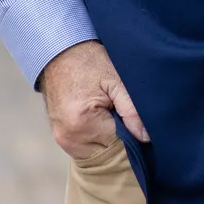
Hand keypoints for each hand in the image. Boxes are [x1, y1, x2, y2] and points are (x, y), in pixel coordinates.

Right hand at [39, 39, 148, 160]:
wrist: (58, 50)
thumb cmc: (88, 61)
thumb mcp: (115, 79)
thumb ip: (132, 110)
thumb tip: (145, 137)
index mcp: (82, 124)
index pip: (120, 145)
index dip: (132, 133)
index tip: (133, 117)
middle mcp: (68, 137)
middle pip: (108, 152)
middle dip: (121, 138)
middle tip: (122, 111)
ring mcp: (62, 139)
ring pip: (98, 152)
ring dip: (109, 138)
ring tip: (110, 113)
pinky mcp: (61, 136)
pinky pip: (87, 147)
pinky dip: (98, 137)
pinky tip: (101, 118)